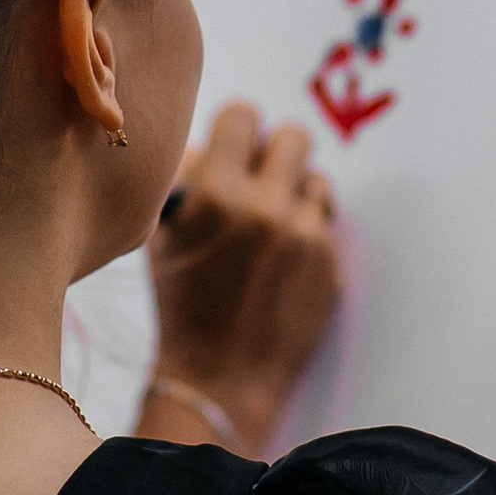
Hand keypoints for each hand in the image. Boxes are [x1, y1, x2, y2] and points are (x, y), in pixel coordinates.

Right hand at [143, 101, 340, 456]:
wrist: (220, 379)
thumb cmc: (183, 307)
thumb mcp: (163, 241)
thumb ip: (185, 183)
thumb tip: (205, 144)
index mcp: (215, 195)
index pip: (243, 115)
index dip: (236, 130)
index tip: (232, 150)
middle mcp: (265, 208)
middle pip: (294, 136)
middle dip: (276, 154)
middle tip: (262, 180)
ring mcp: (305, 236)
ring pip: (317, 179)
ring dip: (298, 194)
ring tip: (276, 225)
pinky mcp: (332, 263)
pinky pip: (327, 223)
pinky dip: (310, 233)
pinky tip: (287, 260)